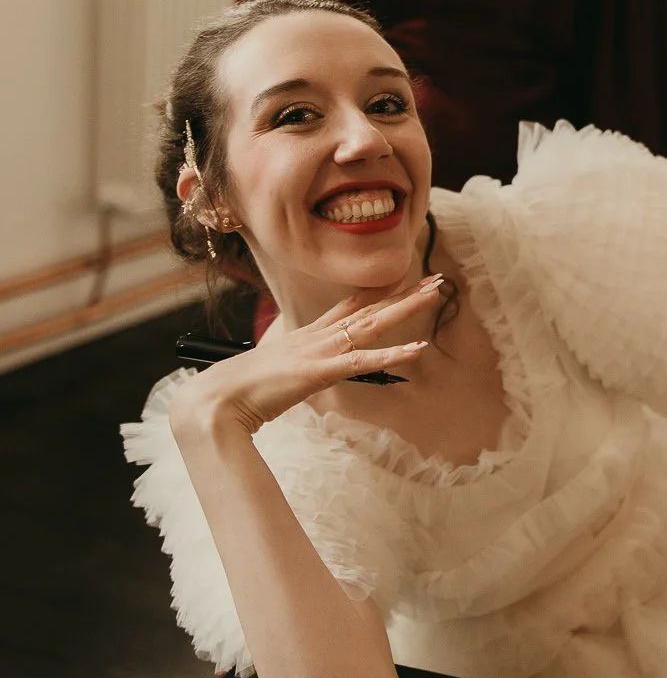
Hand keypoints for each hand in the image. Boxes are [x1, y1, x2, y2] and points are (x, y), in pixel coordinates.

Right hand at [169, 278, 442, 439]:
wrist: (217, 400)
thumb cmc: (241, 391)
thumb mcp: (277, 375)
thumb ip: (294, 370)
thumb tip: (300, 373)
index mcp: (309, 336)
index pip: (351, 307)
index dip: (379, 291)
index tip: (405, 277)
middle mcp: (318, 336)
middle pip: (369, 308)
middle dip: (404, 292)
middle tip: (437, 279)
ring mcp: (320, 351)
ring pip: (372, 324)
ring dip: (406, 308)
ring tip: (435, 293)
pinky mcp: (320, 371)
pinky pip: (363, 360)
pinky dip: (392, 354)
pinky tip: (417, 349)